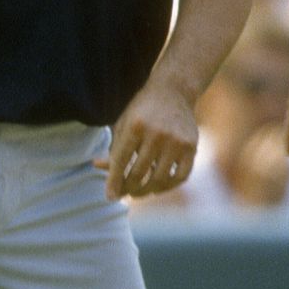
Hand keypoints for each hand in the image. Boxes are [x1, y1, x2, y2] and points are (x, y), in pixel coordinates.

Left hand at [97, 76, 197, 200]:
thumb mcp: (124, 123)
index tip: (110, 197)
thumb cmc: (143, 110)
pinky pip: (180, 177)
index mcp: (135, 126)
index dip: (114, 182)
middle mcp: (157, 134)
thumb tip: (97, 166)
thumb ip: (114, 147)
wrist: (174, 91)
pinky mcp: (191, 147)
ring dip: (146, 191)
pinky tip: (158, 187)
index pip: (120, 161)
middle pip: (139, 173)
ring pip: (159, 179)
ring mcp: (176, 141)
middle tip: (124, 194)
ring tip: (139, 192)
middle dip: (129, 188)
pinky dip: (168, 186)